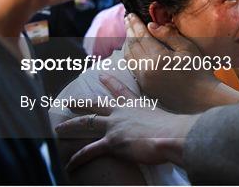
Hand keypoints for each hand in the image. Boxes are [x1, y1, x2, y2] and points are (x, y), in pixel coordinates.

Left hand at [55, 74, 198, 169]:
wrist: (173, 134)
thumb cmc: (175, 129)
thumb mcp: (169, 119)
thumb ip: (167, 122)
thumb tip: (180, 130)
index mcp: (136, 104)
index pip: (120, 90)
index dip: (109, 82)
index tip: (101, 74)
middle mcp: (123, 112)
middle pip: (96, 105)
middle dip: (81, 103)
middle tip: (68, 101)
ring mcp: (115, 126)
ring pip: (87, 122)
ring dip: (70, 125)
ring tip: (58, 127)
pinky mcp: (112, 142)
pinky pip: (89, 150)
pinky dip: (77, 157)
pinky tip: (68, 163)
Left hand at [124, 13, 218, 112]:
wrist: (203, 97)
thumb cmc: (199, 70)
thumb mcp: (187, 48)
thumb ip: (168, 35)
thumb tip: (150, 26)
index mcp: (158, 59)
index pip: (142, 36)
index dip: (136, 24)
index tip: (131, 14)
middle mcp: (147, 71)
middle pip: (132, 46)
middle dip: (129, 31)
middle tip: (127, 19)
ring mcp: (145, 82)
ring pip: (129, 58)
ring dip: (128, 43)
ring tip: (129, 32)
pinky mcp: (146, 89)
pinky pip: (133, 69)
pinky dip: (130, 57)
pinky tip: (133, 50)